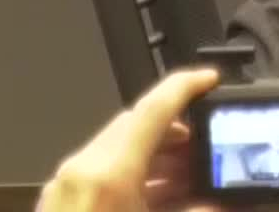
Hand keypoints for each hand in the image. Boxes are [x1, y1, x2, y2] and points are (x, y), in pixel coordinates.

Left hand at [36, 67, 220, 211]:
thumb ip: (194, 209)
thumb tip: (220, 203)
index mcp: (109, 174)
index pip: (153, 108)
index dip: (186, 86)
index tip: (209, 79)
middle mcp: (82, 171)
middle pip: (136, 124)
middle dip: (174, 128)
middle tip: (202, 147)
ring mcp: (65, 184)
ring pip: (117, 145)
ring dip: (153, 153)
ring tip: (182, 178)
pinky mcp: (58, 199)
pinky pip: (99, 168)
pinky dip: (130, 171)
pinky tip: (149, 195)